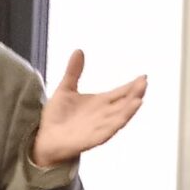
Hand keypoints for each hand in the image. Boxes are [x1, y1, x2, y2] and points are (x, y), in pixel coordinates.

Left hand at [32, 52, 147, 167]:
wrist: (45, 139)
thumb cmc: (57, 117)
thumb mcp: (65, 89)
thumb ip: (73, 72)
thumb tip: (79, 50)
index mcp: (100, 102)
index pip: (121, 92)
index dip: (132, 85)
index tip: (143, 77)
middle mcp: (103, 114)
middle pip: (124, 103)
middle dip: (135, 94)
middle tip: (144, 83)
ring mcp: (99, 127)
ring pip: (119, 117)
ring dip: (129, 109)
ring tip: (139, 98)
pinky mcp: (92, 139)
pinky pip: (107, 132)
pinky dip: (115, 125)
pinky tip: (123, 118)